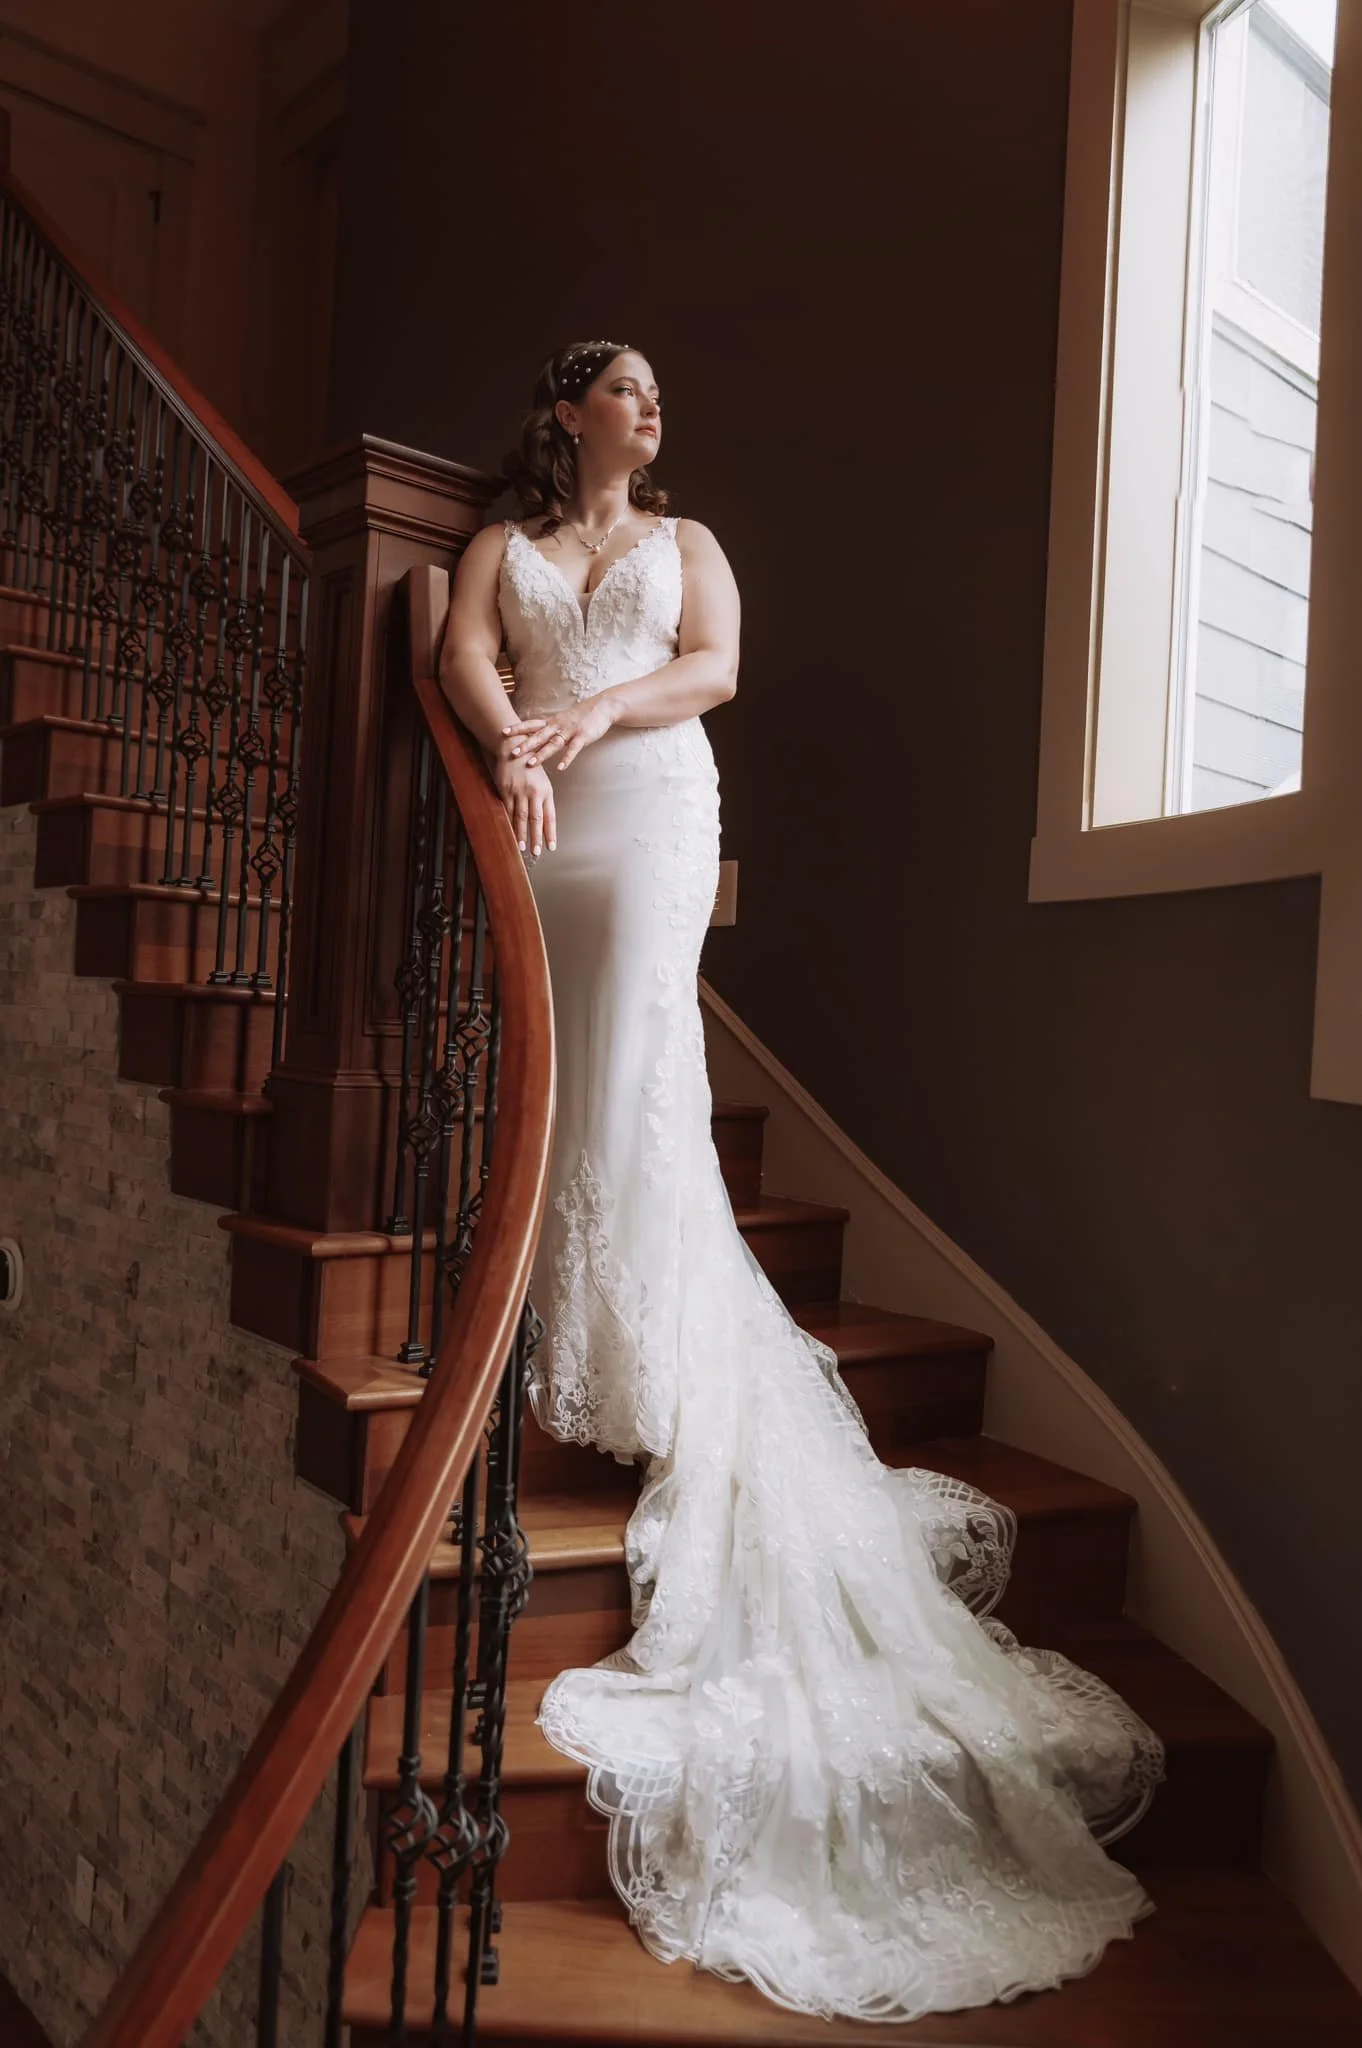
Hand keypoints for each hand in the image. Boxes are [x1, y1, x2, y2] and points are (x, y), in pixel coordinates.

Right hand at [494, 754, 556, 856]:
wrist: (514, 750)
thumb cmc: (530, 768)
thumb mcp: (542, 783)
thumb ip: (542, 801)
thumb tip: (543, 824)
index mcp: (546, 791)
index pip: (550, 816)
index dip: (550, 833)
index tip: (551, 847)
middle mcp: (534, 792)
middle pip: (536, 819)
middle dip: (536, 838)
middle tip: (536, 853)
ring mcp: (519, 791)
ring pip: (521, 817)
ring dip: (521, 834)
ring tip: (521, 848)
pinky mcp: (506, 790)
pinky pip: (507, 810)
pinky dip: (509, 823)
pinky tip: (509, 832)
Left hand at [502, 694, 616, 771]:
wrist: (602, 707)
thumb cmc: (580, 716)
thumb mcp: (561, 721)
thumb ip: (548, 730)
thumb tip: (532, 739)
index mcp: (552, 722)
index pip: (531, 725)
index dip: (517, 728)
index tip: (503, 732)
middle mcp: (558, 726)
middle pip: (539, 736)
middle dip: (525, 745)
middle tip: (512, 753)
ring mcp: (570, 731)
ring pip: (553, 743)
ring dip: (541, 754)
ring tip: (530, 764)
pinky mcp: (583, 737)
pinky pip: (574, 749)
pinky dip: (567, 758)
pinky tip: (560, 767)